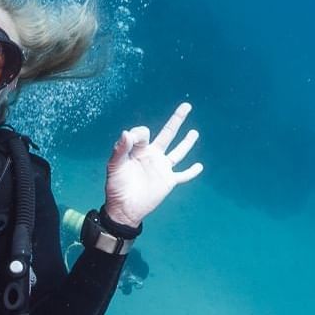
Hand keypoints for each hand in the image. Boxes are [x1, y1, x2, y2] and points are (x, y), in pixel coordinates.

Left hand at [103, 102, 202, 226]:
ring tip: (195, 132)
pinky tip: (200, 166)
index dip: (138, 133)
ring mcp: (161, 168)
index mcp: (139, 150)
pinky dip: (192, 172)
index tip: (131, 140)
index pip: (143, 133)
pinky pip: (183, 175)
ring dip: (187, 142)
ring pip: (178, 152)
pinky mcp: (168, 181)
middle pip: (167, 134)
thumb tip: (126, 132)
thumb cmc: (116, 187)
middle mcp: (152, 155)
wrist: (124, 209)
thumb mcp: (114, 166)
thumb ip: (120, 149)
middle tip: (186, 106)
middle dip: (176, 120)